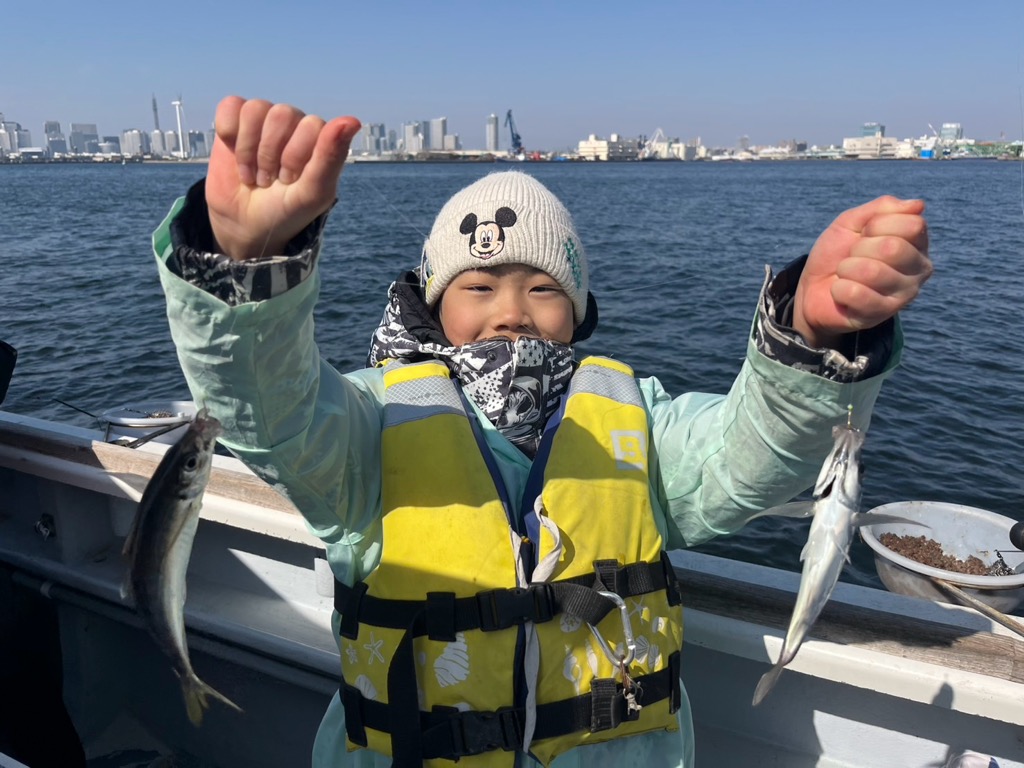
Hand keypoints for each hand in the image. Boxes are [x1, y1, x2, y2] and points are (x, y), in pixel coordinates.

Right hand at [206, 96, 360, 260]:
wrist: (247, 224)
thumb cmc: (287, 209)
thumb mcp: (312, 192)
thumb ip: (331, 158)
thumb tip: (352, 121)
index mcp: (319, 137)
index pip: (310, 126)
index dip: (294, 156)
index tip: (290, 181)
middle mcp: (294, 123)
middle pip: (282, 114)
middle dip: (270, 155)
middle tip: (269, 179)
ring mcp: (265, 119)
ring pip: (255, 109)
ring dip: (248, 150)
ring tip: (253, 173)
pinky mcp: (235, 119)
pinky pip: (231, 106)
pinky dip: (229, 133)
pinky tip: (234, 153)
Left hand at [792, 196, 931, 348]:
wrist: (813, 288)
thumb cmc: (838, 253)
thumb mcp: (852, 222)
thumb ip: (882, 208)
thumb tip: (918, 205)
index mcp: (917, 242)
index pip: (913, 225)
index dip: (877, 225)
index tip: (863, 233)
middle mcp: (920, 268)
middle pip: (893, 248)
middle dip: (860, 248)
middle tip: (852, 256)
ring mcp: (905, 294)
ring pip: (873, 272)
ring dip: (847, 269)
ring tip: (846, 274)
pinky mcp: (883, 314)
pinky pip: (856, 294)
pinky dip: (839, 289)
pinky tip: (843, 293)